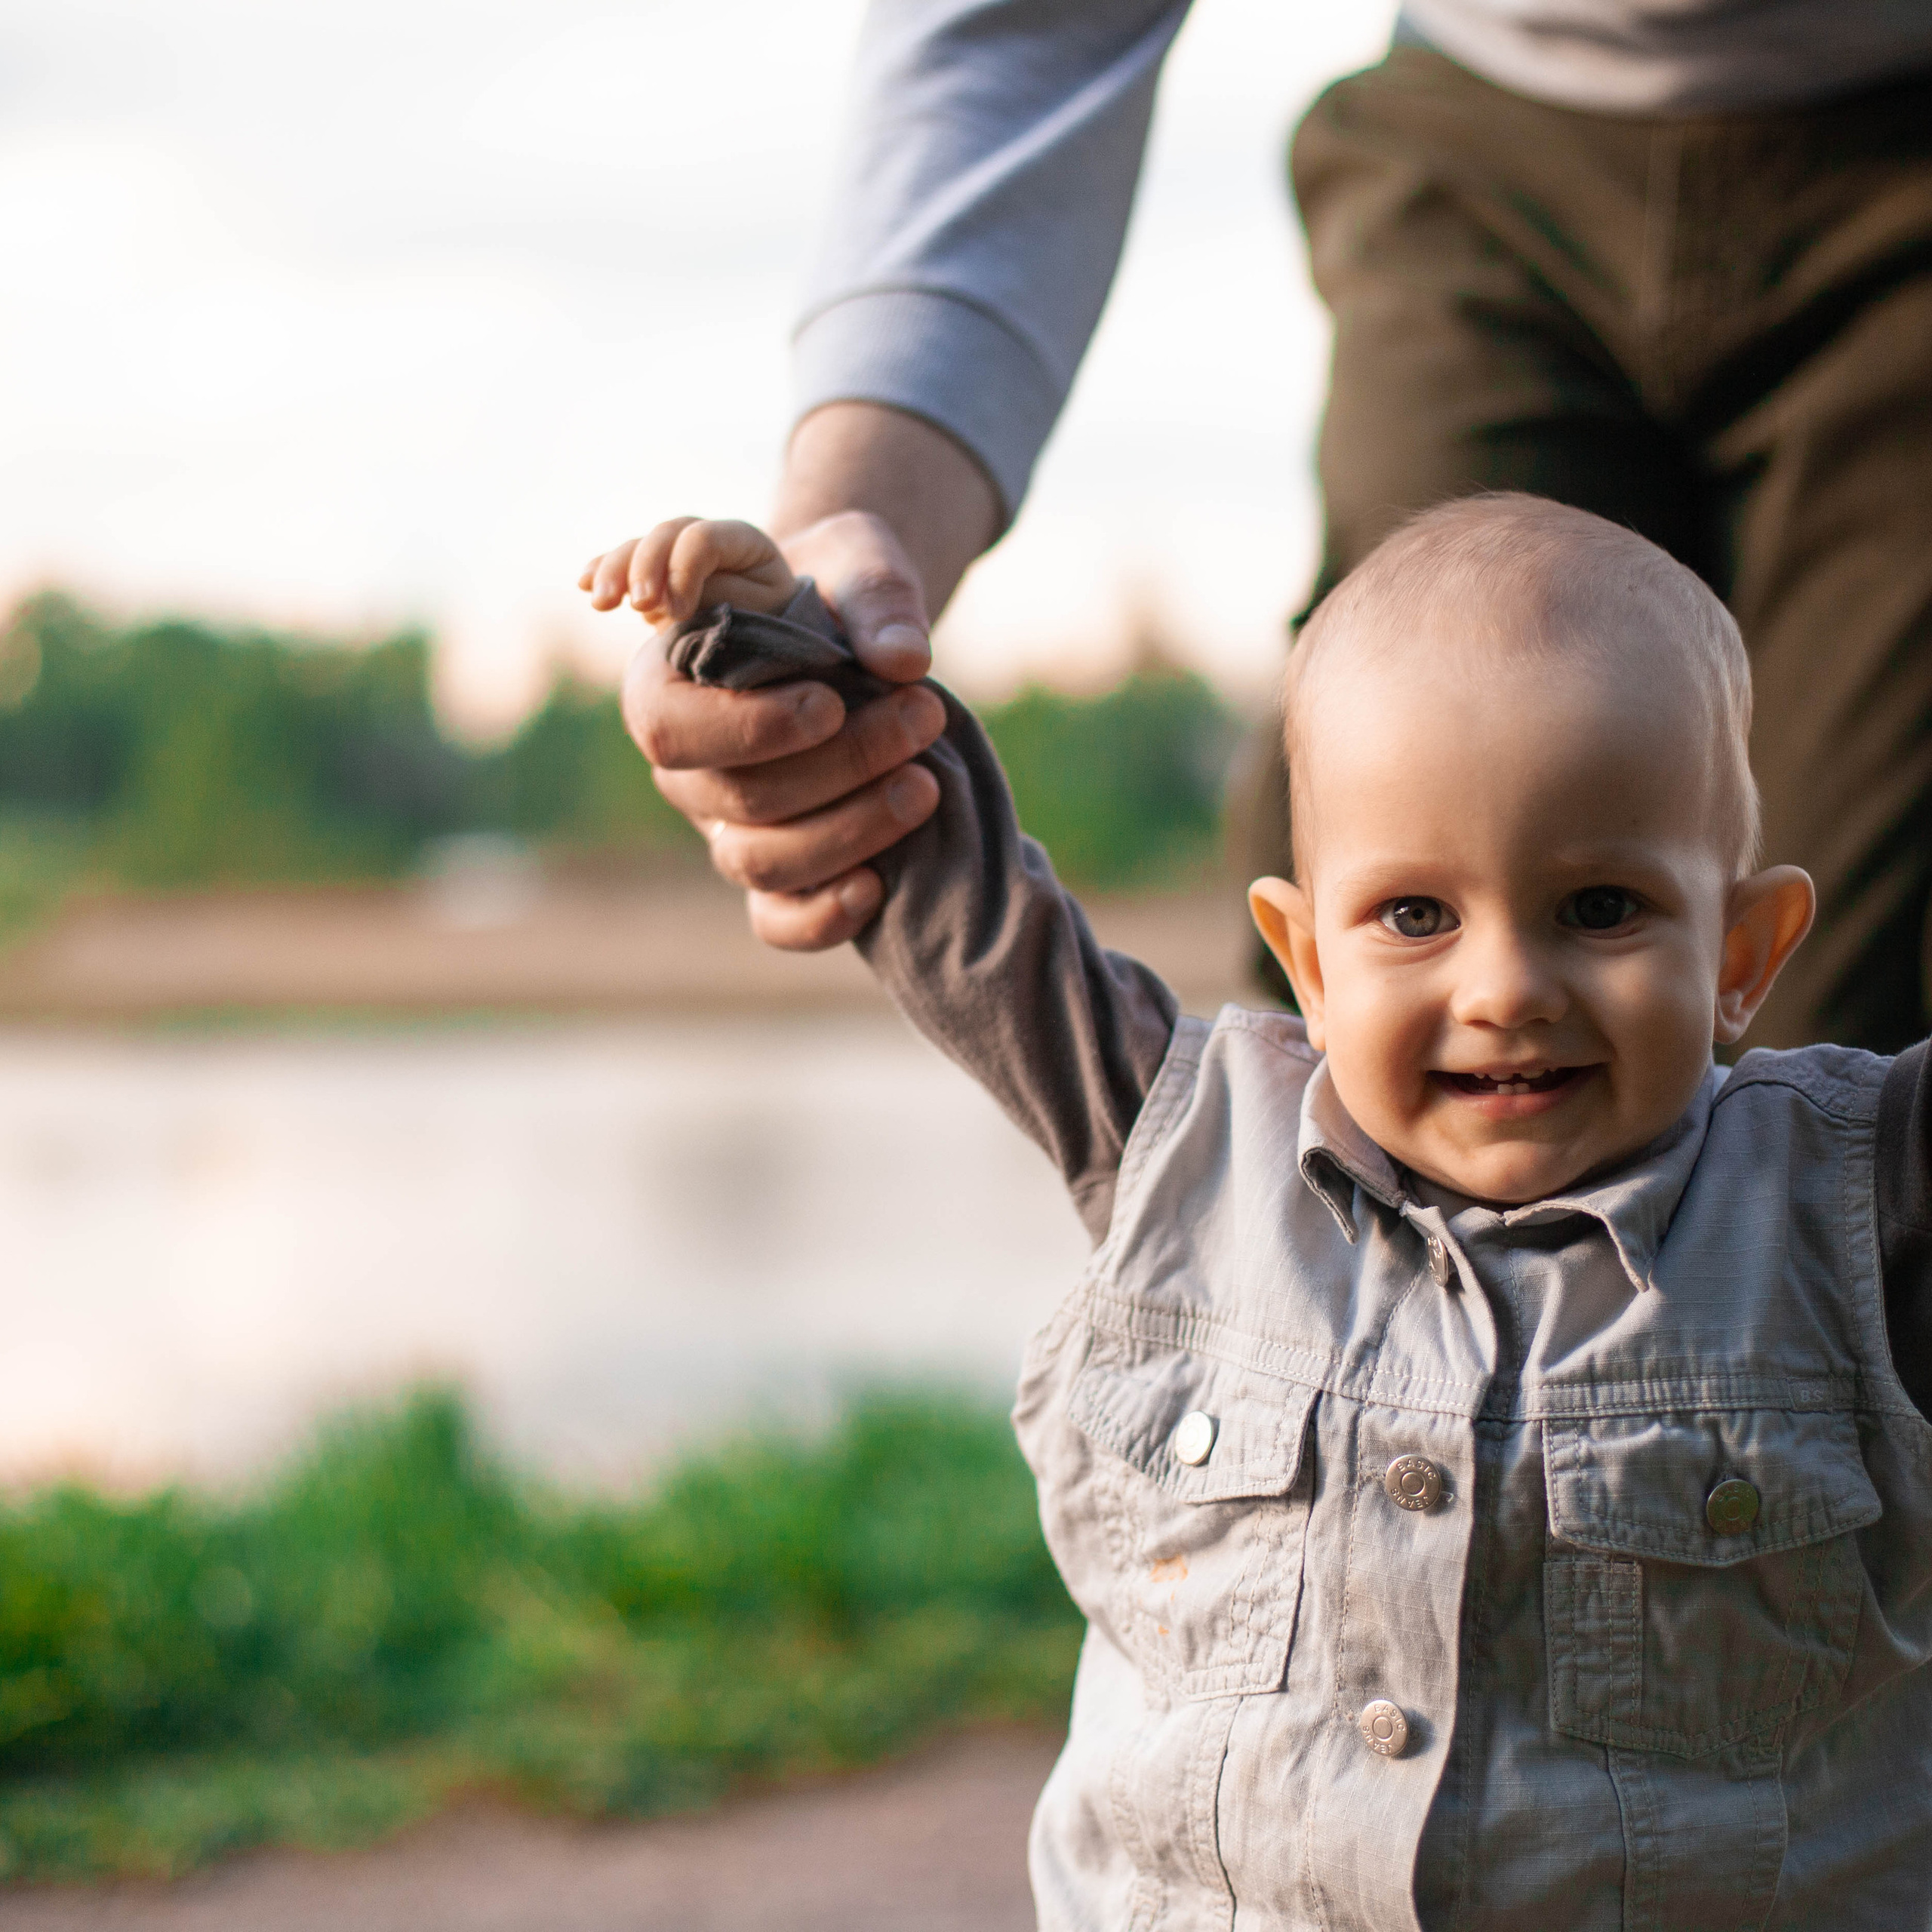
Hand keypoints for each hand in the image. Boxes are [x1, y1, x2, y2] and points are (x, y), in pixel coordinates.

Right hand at [579, 516, 797, 623]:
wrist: (772, 635)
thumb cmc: (773, 628)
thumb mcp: (760, 615)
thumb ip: (720, 602)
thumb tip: (670, 604)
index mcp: (742, 540)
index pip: (702, 540)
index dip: (683, 572)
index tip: (678, 613)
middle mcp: (707, 537)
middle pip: (666, 534)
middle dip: (645, 568)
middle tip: (638, 606)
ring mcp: (678, 551)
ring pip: (640, 545)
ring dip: (614, 570)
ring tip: (600, 602)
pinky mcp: (655, 571)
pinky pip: (623, 563)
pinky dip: (602, 571)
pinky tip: (581, 583)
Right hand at [602, 509, 944, 949]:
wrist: (863, 633)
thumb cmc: (842, 591)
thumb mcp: (858, 563)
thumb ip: (875, 597)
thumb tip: (902, 660)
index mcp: (664, 683)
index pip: (666, 727)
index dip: (746, 728)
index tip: (832, 703)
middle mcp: (685, 768)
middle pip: (735, 797)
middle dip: (840, 765)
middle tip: (924, 716)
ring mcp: (726, 826)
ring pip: (760, 863)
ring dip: (851, 830)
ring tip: (927, 785)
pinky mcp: (776, 871)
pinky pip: (778, 920)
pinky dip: (823, 917)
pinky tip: (879, 886)